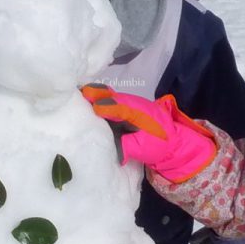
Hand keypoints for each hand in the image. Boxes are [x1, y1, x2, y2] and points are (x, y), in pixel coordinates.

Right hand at [81, 85, 216, 182]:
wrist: (172, 140)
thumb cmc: (158, 144)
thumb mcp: (144, 149)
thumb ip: (127, 147)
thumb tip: (111, 149)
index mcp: (138, 113)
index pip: (120, 107)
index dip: (108, 106)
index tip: (95, 107)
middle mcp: (130, 103)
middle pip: (110, 94)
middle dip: (94, 94)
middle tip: (75, 94)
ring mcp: (125, 103)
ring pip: (106, 95)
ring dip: (91, 95)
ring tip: (72, 97)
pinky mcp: (121, 107)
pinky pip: (107, 99)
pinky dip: (94, 98)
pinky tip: (81, 101)